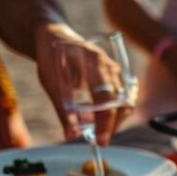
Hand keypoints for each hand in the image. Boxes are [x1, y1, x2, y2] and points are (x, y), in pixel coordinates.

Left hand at [37, 24, 129, 144]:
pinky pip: (123, 95)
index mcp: (94, 64)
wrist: (54, 35)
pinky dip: (115, 109)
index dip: (106, 123)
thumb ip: (62, 109)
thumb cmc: (51, 58)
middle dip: (114, 124)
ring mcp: (115, 68)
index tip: (101, 140)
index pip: (108, 100)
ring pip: (126, 100)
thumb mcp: (50, 83)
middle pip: (123, 103)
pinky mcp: (116, 73)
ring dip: (115, 118)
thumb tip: (71, 135)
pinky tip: (101, 116)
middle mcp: (110, 66)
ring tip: (100, 129)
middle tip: (100, 138)